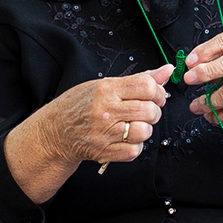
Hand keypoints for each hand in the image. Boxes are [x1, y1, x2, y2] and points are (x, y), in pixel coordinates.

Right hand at [4, 64, 173, 202]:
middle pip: (149, 110)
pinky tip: (127, 139)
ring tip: (136, 126)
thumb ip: (138, 79)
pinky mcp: (104, 151)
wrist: (55, 131)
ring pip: (145, 131)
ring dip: (146, 130)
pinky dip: (135, 146)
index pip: (146, 86)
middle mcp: (106, 110)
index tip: (156, 96)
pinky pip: (134, 151)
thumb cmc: (80, 105)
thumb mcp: (105, 85)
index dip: (158, 92)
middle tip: (147, 112)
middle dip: (155, 111)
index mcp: (106, 89)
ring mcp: (104, 132)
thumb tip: (167, 71)